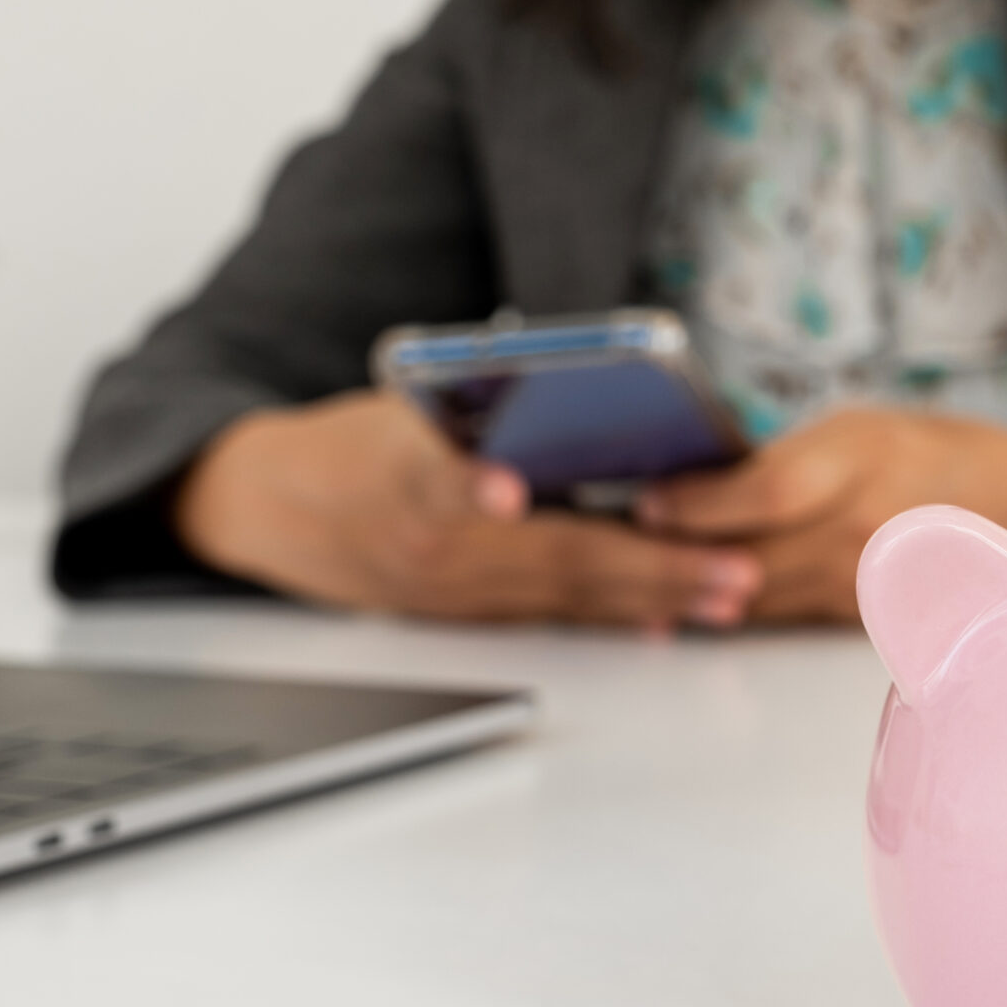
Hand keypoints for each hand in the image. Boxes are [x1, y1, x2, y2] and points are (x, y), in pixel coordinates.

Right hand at [175, 390, 762, 628]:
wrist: (275, 511)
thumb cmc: (353, 442)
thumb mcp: (399, 403)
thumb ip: (476, 404)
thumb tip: (564, 384)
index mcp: (403, 476)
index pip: (438, 478)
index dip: (472, 484)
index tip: (504, 490)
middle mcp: (432, 545)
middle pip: (553, 556)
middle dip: (653, 567)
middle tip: (731, 570)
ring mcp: (453, 591)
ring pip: (568, 596)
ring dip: (656, 598)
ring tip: (730, 596)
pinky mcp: (465, 615)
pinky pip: (553, 617)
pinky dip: (612, 616)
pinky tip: (666, 621)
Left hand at [632, 407, 1006, 623]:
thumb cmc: (936, 456)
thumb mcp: (862, 430)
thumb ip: (786, 460)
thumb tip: (684, 483)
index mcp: (864, 461)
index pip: (769, 491)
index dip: (701, 502)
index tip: (644, 499)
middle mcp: (866, 528)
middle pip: (749, 551)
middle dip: (672, 552)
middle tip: (602, 543)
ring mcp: (865, 583)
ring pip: (755, 593)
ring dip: (687, 587)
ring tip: (620, 577)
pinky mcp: (859, 619)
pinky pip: (778, 616)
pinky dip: (726, 611)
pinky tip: (676, 610)